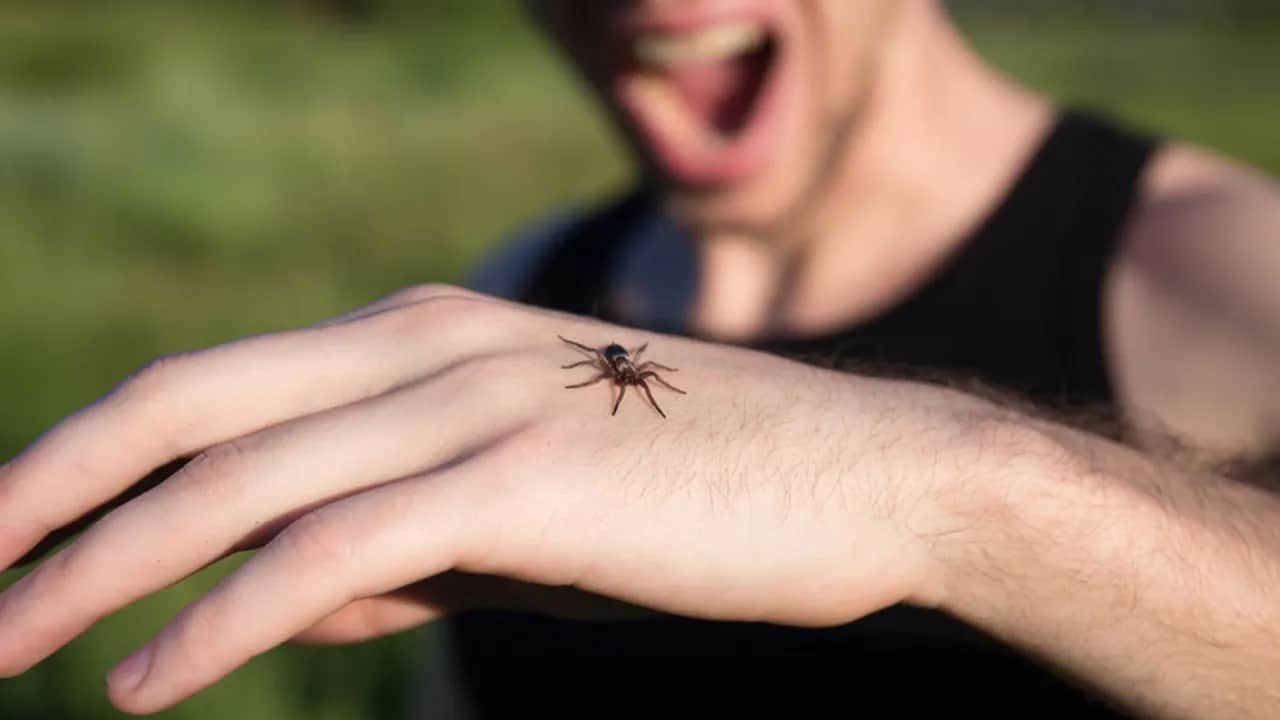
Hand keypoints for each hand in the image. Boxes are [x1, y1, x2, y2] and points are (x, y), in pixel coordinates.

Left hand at [0, 284, 971, 713]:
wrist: (864, 474)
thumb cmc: (693, 495)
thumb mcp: (520, 514)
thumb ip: (395, 544)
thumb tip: (273, 601)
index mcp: (419, 337)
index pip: (212, 386)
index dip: (89, 456)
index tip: (10, 535)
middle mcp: (427, 346)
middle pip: (186, 410)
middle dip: (47, 499)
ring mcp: (475, 403)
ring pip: (238, 481)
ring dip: (97, 570)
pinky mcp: (526, 479)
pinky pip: (332, 548)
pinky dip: (220, 617)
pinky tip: (142, 683)